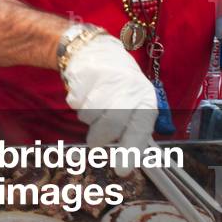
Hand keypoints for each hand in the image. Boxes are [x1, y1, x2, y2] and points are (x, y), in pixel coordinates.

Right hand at [63, 34, 158, 176]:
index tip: (122, 171)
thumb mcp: (134, 100)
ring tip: (94, 104)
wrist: (94, 50)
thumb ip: (134, 126)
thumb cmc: (119, 82)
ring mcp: (103, 83)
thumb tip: (129, 158)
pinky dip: (78, 105)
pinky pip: (77, 106)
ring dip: (89, 119)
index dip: (130, 151)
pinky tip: (86, 93)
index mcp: (144, 98)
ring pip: (91, 118)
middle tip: (97, 142)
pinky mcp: (83, 79)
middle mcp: (126, 90)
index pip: (140, 129)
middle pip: (110, 127)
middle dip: (100, 138)